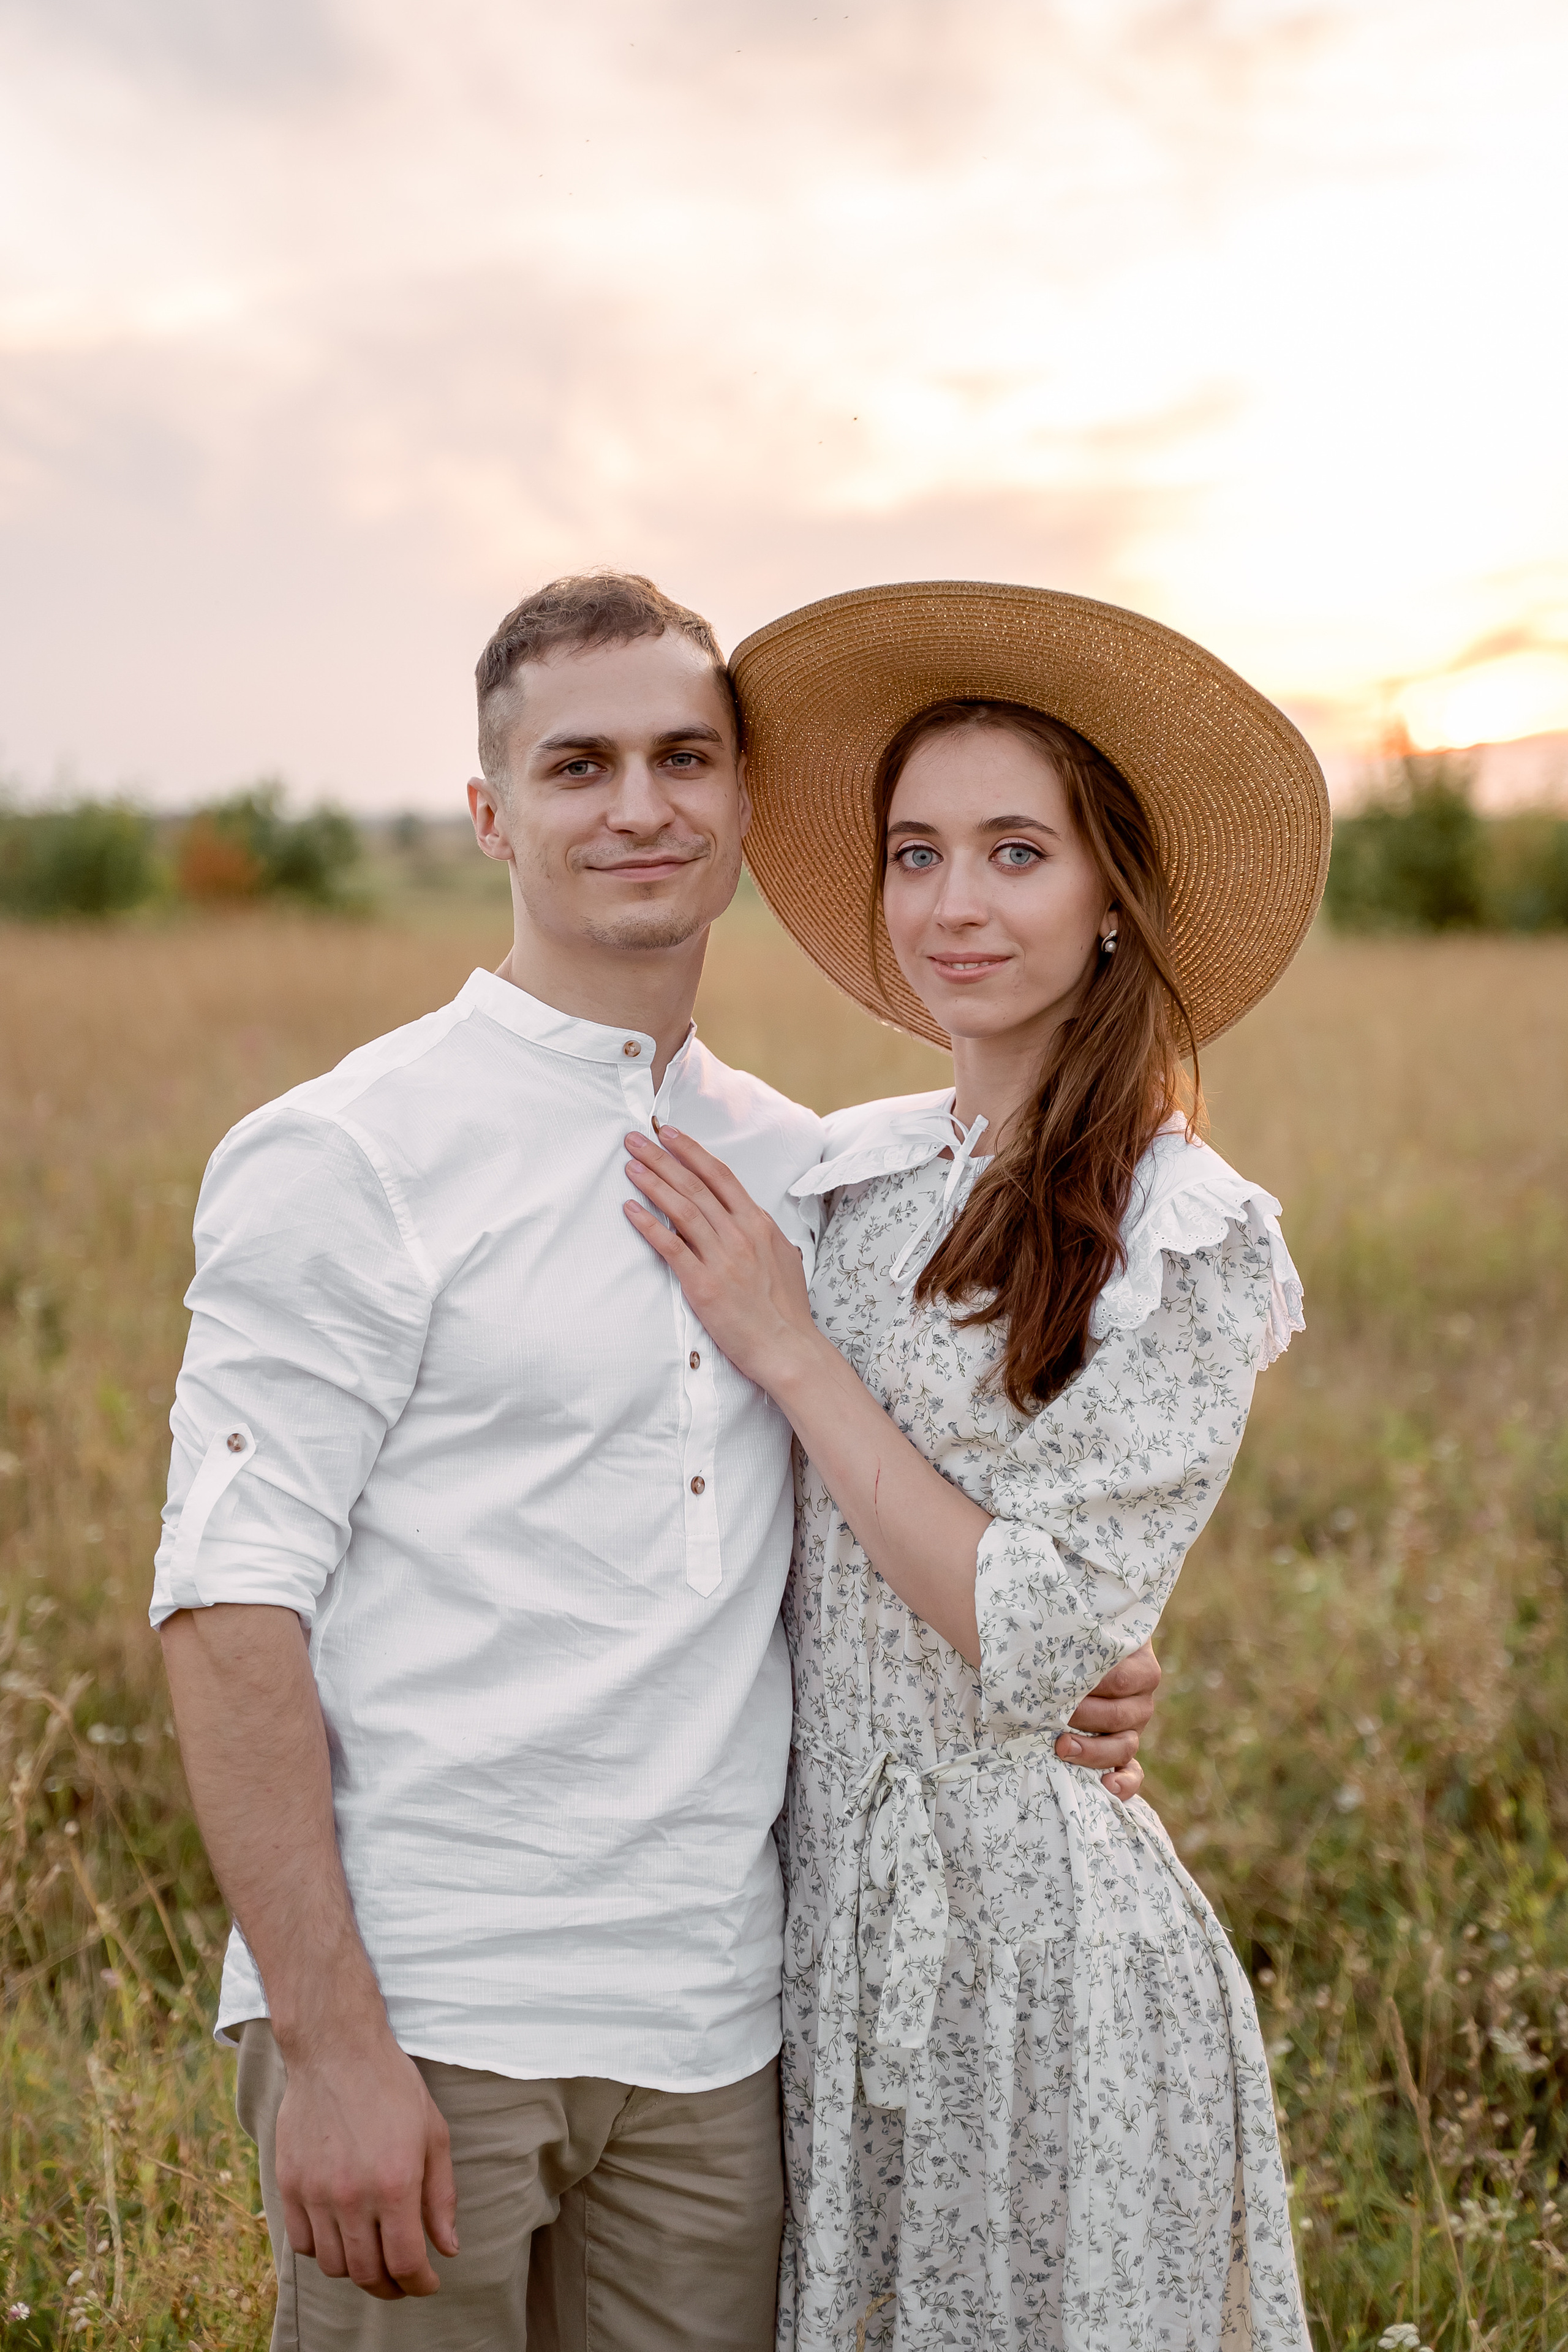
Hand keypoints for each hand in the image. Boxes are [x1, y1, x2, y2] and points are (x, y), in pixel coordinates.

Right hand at [275, 2030, 457, 2298]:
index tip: (428, 2282)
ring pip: (333, 2265)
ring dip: (356, 2270)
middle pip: (367, 2273)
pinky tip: (341, 2235)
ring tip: (373, 2255)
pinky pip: (302, 2243)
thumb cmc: (393, 2088)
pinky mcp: (289, 2184)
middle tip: (402, 2281)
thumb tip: (447, 2249)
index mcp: (395, 2183)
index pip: (405, 2263)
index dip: (420, 2284)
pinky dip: (323, 2250)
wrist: (337, 2050)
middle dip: (390, 2287)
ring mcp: (315, 2192)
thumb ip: (441, 2197)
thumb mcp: (434, 2135)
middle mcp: (352, 2195)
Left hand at [622, 1127, 818, 1389]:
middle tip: (635, 1139)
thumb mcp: (784, 1259)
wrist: (787, 1346)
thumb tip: (754, 1222)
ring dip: (653, 1183)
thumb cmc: (786, 1309)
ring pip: (682, 1209)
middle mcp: (740, 1234)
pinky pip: (671, 1246)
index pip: (720, 1176)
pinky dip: (649, 1225)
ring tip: (630, 1166)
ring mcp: (722, 1257)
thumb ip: (764, 1235)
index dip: (692, 1151)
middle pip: (695, 1185)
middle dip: (662, 1158)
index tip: (669, 1134)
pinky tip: (630, 1210)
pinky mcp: (704, 1284)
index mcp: (758, 1224)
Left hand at [1055, 1639, 1160, 1801]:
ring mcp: (1134, 1727)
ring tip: (1062, 1746)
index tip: (1061, 1685)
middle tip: (1054, 1714)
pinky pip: (1133, 1774)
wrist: (1068, 1658)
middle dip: (1085, 1717)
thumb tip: (1028, 1644)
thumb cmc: (1066, 1642)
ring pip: (1125, 1745)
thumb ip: (1063, 1635)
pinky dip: (1124, 1783)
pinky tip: (1106, 1786)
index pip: (1121, 1678)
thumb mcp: (1073, 1633)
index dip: (1091, 1685)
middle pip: (1121, 1714)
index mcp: (1137, 1663)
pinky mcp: (1123, 1752)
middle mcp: (1140, 1697)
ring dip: (1093, 1750)